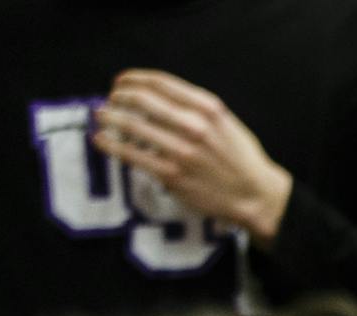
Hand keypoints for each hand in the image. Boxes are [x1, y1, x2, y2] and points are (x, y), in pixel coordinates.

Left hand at [92, 69, 294, 243]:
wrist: (254, 195)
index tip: (122, 82)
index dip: (134, 78)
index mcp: (208, 107)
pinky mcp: (172, 175)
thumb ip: (196, 108)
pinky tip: (101, 141)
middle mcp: (194, 125)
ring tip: (101, 116)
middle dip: (119, 96)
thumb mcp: (226, 122)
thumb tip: (160, 98)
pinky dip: (112, 146)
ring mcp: (182, 151)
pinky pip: (133, 156)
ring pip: (133, 126)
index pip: (161, 83)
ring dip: (110, 118)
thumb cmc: (240, 160)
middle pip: (142, 100)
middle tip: (110, 100)